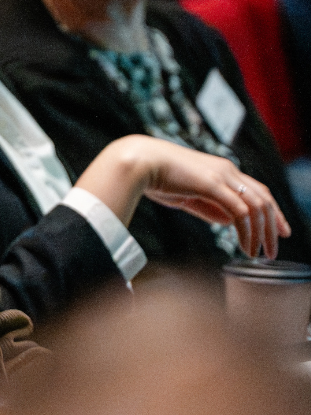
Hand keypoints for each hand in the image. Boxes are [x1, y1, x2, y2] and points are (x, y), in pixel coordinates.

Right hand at [78, 135, 290, 257]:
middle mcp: (226, 170)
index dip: (270, 211)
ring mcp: (221, 176)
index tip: (276, 230)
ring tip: (260, 253)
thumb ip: (208, 206)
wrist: (137, 162)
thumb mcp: (187, 194)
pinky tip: (246, 248)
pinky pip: (240, 212)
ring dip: (263, 232)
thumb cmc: (154, 176)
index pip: (256, 189)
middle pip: (263, 197)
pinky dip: (248, 232)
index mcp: (220, 169)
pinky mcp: (213, 185)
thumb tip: (228, 221)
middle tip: (273, 248)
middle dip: (274, 224)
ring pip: (257, 206)